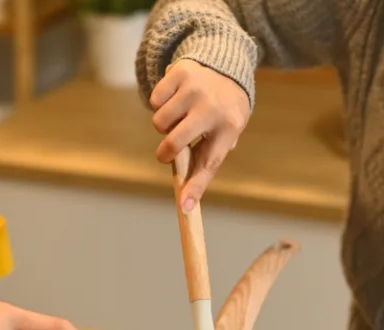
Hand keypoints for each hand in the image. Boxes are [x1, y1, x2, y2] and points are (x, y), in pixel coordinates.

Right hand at [149, 59, 250, 211]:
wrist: (227, 69)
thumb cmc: (222, 115)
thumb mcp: (223, 136)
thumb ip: (203, 163)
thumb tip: (185, 203)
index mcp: (229, 129)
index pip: (210, 164)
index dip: (195, 188)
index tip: (183, 206)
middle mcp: (212, 108)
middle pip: (174, 142)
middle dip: (165, 153)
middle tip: (168, 152)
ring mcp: (196, 88)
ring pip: (159, 122)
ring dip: (165, 124)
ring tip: (180, 116)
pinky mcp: (180, 73)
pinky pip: (154, 100)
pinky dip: (160, 103)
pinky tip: (175, 99)